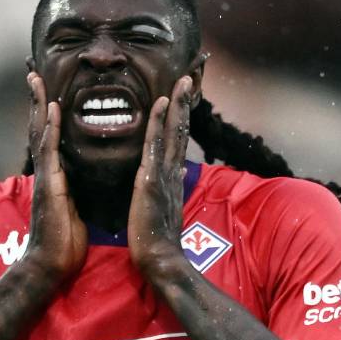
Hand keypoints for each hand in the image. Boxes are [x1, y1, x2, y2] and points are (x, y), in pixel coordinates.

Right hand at [22, 72, 87, 280]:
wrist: (51, 265)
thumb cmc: (64, 242)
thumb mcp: (74, 210)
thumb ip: (74, 193)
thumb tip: (83, 184)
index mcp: (54, 177)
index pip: (49, 138)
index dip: (47, 115)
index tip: (48, 92)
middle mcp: (46, 172)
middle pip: (38, 128)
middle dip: (36, 101)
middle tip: (33, 74)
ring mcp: (45, 177)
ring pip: (38, 133)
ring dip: (37, 105)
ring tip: (35, 79)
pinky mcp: (48, 185)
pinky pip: (48, 150)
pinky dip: (48, 128)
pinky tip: (51, 108)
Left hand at [129, 75, 193, 277]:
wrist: (160, 260)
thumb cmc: (155, 241)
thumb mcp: (161, 210)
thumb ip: (166, 190)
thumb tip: (173, 175)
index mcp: (172, 179)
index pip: (178, 143)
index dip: (181, 120)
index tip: (182, 100)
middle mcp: (173, 172)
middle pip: (181, 132)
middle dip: (184, 104)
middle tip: (187, 79)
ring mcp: (164, 174)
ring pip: (173, 133)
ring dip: (177, 105)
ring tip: (181, 82)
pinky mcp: (152, 180)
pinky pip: (156, 145)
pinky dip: (160, 122)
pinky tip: (161, 103)